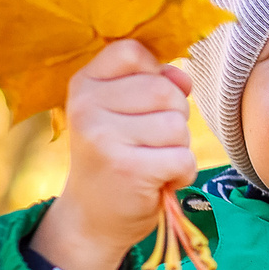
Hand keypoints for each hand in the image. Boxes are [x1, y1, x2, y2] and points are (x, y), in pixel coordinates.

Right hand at [30, 40, 197, 269]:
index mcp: (84, 84)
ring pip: (177, 125)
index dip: (154, 75)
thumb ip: (153, 84)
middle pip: (165, 90)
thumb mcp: (125, 114)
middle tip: (148, 144)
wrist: (91, 218)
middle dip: (173, 118)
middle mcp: (87, 106)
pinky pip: (183, 158)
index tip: (141, 106)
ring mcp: (104, 137)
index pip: (133, 51)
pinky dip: (182, 173)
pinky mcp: (128, 168)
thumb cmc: (116, 158)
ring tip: (150, 163)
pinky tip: (159, 181)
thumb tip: (182, 75)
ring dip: (177, 149)